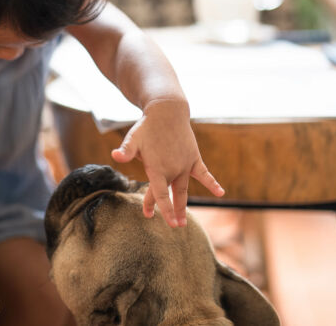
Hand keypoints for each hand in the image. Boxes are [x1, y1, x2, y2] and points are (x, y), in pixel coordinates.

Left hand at [111, 98, 223, 227]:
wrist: (167, 111)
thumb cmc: (147, 127)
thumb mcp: (133, 138)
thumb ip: (125, 150)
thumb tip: (114, 156)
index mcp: (158, 168)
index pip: (161, 194)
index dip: (163, 209)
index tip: (169, 223)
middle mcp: (173, 169)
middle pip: (169, 194)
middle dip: (169, 210)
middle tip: (172, 225)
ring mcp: (185, 164)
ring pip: (183, 188)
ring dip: (182, 204)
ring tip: (182, 220)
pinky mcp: (194, 158)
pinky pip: (204, 174)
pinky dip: (212, 183)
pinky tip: (221, 192)